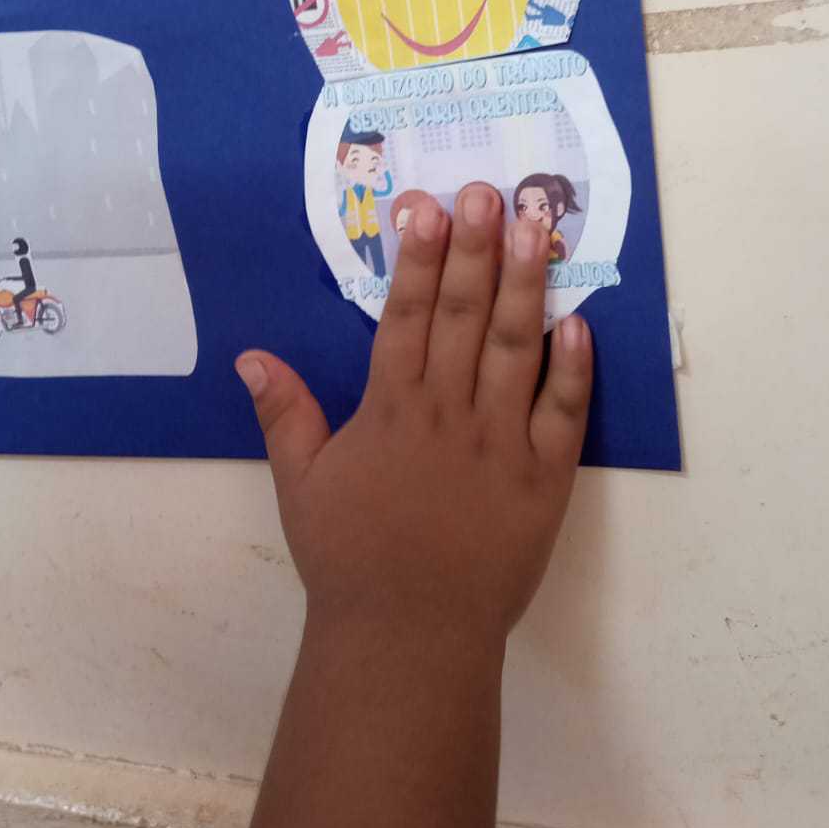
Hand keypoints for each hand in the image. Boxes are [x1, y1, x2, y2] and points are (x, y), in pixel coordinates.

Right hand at [236, 183, 591, 652]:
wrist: (410, 638)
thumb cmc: (351, 560)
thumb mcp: (302, 486)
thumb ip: (284, 415)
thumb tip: (251, 356)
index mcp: (390, 411)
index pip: (404, 317)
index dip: (418, 258)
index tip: (428, 207)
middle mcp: (448, 414)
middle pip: (462, 315)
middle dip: (474, 248)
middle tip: (488, 189)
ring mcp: (501, 443)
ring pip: (516, 348)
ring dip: (525, 284)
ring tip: (535, 227)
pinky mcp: (545, 479)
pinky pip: (564, 413)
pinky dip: (573, 368)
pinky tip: (577, 322)